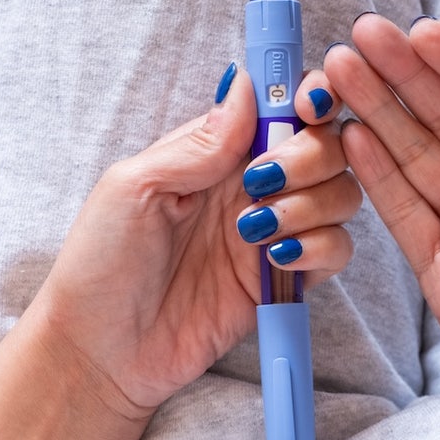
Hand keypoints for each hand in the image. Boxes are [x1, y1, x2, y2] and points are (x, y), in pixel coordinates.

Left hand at [32, 64, 358, 417]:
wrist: (100, 352)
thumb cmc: (99, 265)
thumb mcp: (134, 188)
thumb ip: (198, 143)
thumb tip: (248, 87)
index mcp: (214, 152)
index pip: (280, 106)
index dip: (305, 96)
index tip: (304, 106)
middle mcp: (251, 186)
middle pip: (326, 145)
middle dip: (309, 156)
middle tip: (262, 183)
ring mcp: (273, 232)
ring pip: (340, 195)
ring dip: (311, 205)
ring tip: (257, 231)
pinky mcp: (284, 280)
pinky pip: (336, 250)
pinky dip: (320, 247)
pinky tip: (276, 260)